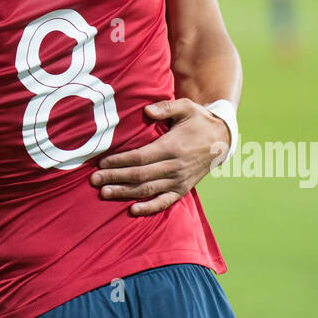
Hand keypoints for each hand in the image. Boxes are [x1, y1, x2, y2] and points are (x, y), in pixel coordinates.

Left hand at [90, 98, 230, 215]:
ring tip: (104, 193)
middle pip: (140, 175)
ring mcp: (179, 180)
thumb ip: (166, 108)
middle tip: (94, 180)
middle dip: (115, 178)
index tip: (102, 163)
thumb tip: (147, 110)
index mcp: (172, 147)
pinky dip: (149, 208)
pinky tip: (133, 210)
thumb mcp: (186, 106)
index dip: (120, 162)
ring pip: (148, 190)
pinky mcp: (183, 189)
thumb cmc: (199, 120)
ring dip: (125, 193)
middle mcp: (175, 166)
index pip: (140, 157)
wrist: (222, 139)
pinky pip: (165, 202)